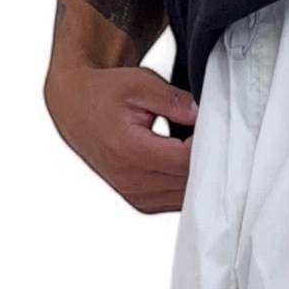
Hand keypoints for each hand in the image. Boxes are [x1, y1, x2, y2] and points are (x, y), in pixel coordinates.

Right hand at [44, 64, 197, 214]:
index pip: (186, 159)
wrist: (77, 110)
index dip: (206, 144)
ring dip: (199, 175)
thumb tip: (203, 115)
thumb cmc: (106, 94)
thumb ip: (173, 100)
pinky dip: (186, 185)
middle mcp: (132, 181)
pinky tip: (185, 163)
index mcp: (130, 151)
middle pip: (189, 181)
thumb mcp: (138, 83)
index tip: (211, 127)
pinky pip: (177, 201)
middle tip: (211, 135)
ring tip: (196, 147)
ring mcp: (137, 197)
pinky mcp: (142, 204)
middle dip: (206, 159)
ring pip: (187, 196)